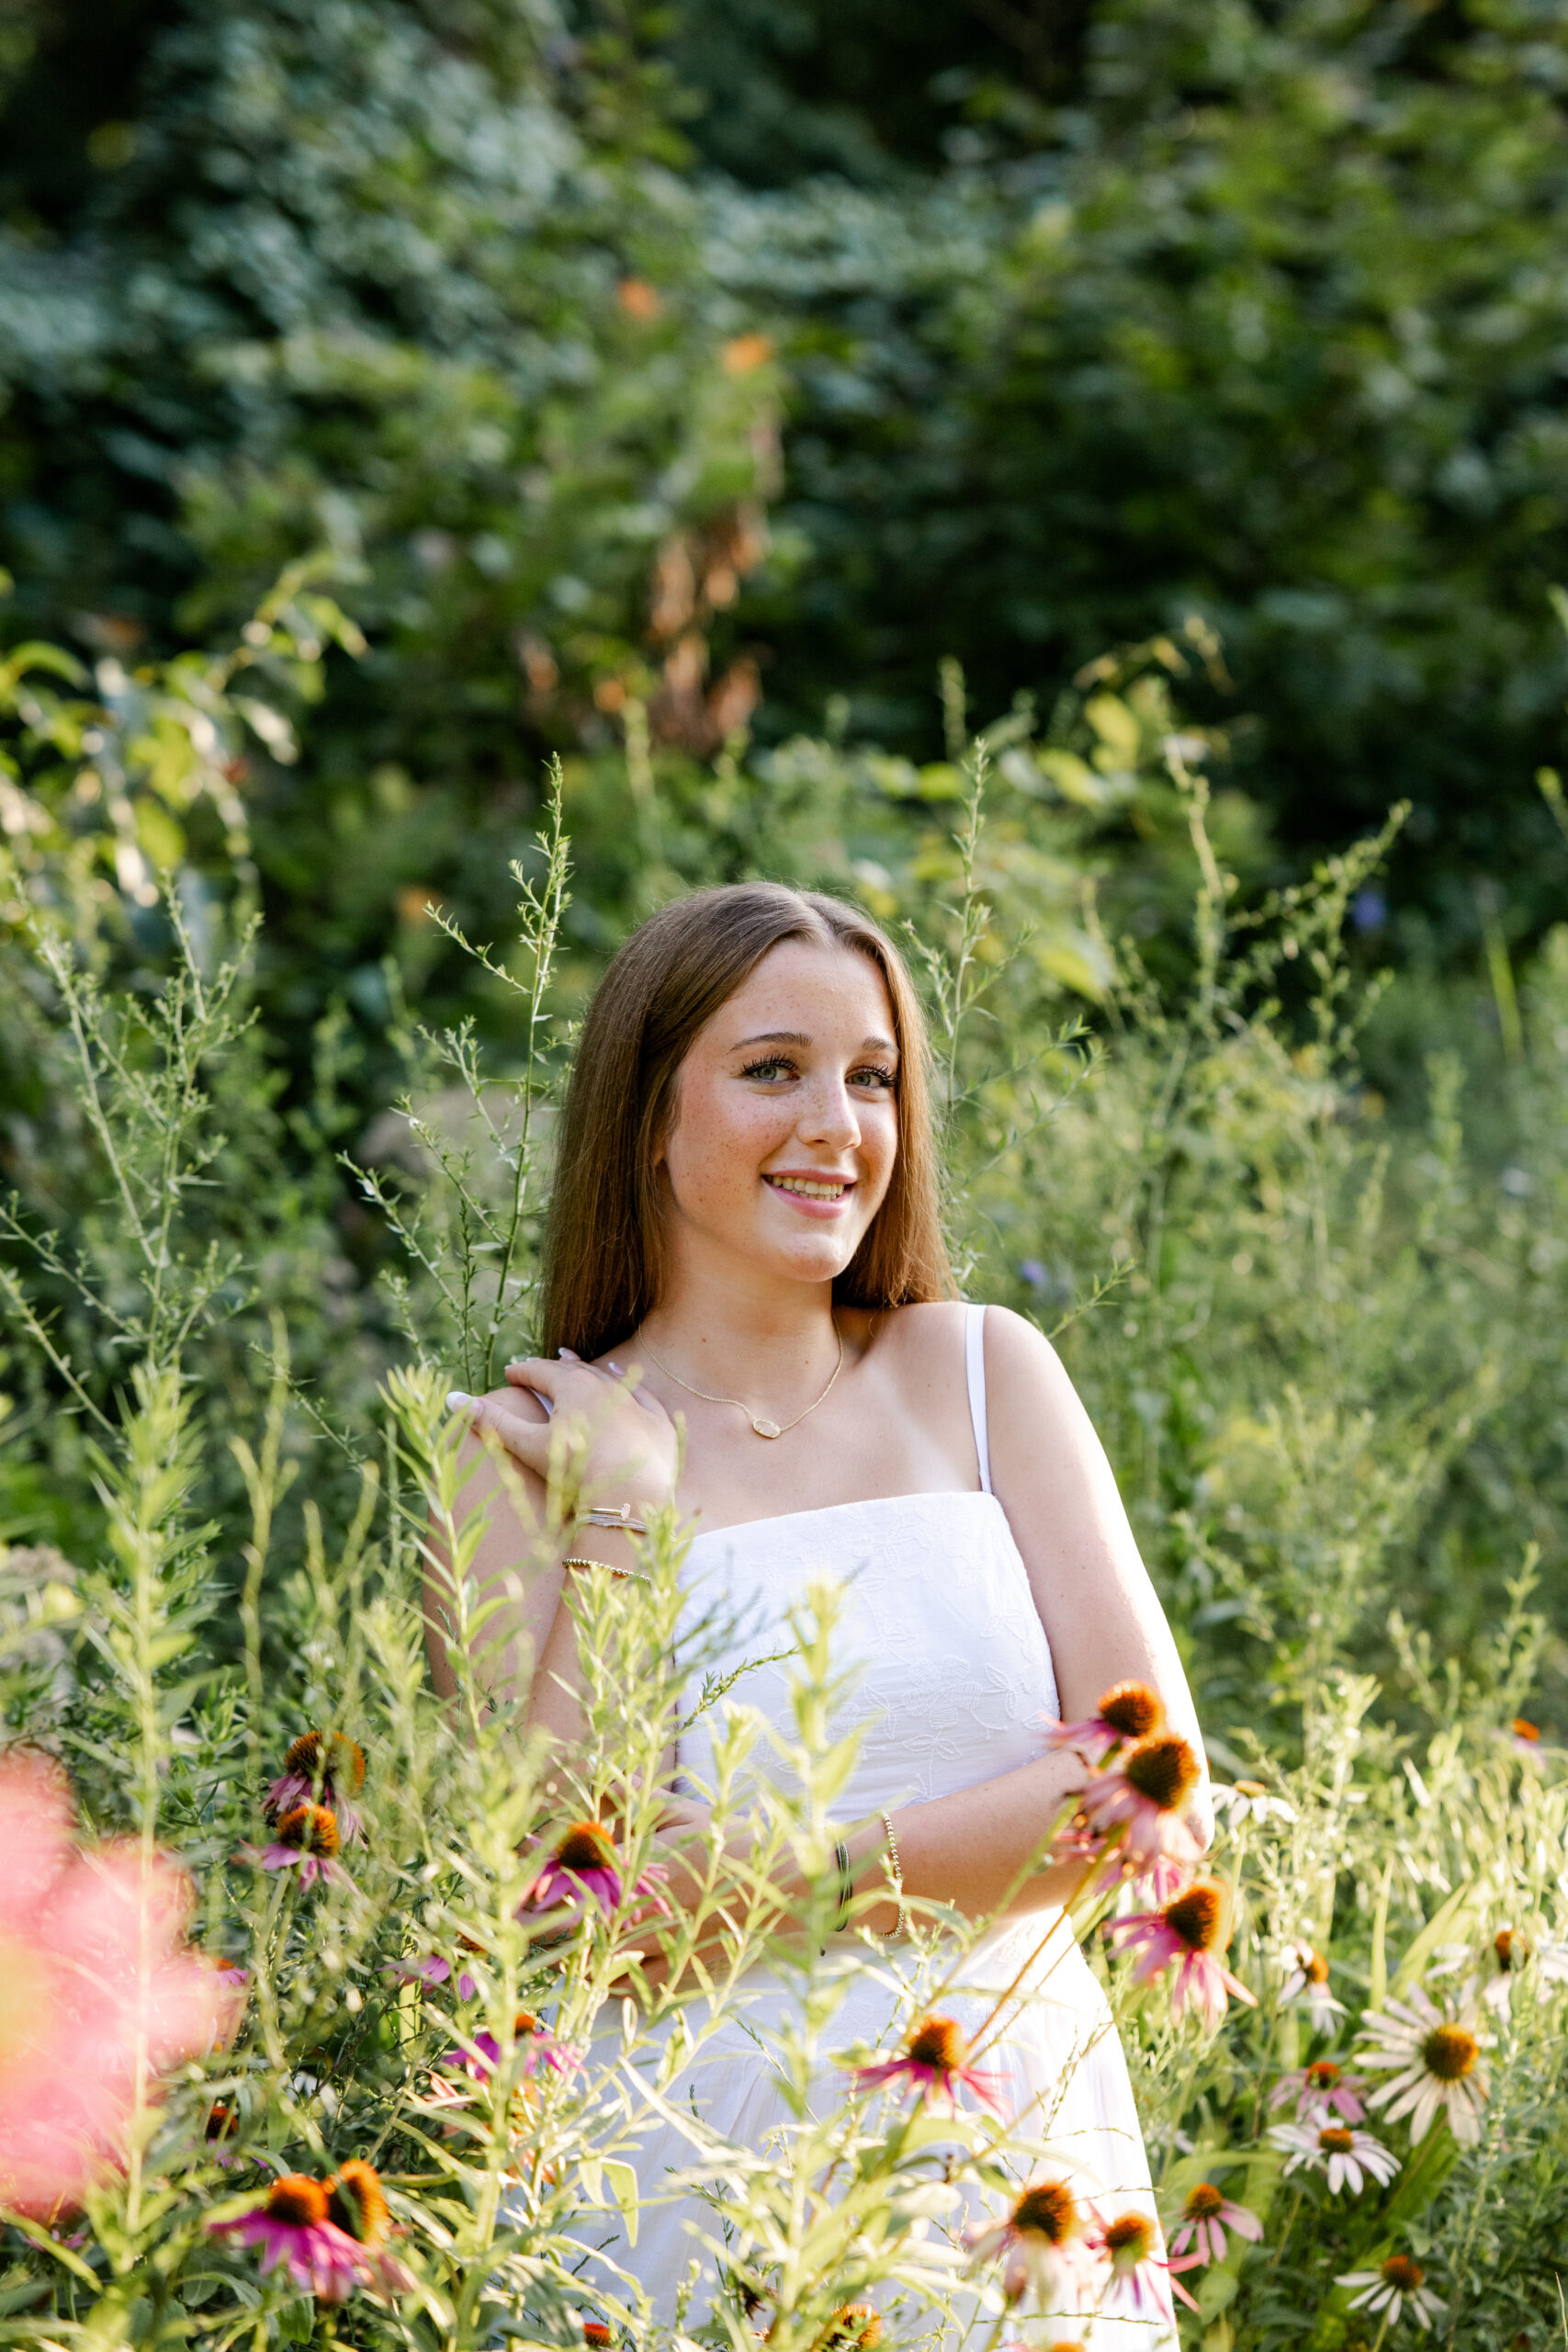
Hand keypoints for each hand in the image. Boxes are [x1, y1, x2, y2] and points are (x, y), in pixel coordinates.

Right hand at [452, 1349, 678, 1513]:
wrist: (632, 1497)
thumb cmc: (574, 1472)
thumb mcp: (528, 1446)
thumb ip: (492, 1422)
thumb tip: (454, 1399)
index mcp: (572, 1387)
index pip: (541, 1372)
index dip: (523, 1372)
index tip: (511, 1373)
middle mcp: (606, 1386)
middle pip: (575, 1370)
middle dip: (555, 1367)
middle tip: (543, 1364)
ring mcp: (636, 1403)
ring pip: (609, 1379)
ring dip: (591, 1371)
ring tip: (578, 1363)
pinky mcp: (659, 1423)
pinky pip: (644, 1397)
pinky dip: (631, 1388)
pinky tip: (628, 1383)